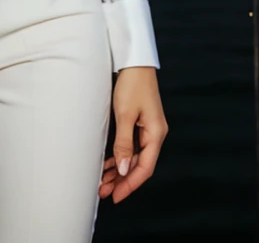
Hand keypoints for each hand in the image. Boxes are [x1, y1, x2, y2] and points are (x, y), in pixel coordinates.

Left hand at [99, 66, 166, 203]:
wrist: (134, 61)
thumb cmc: (132, 84)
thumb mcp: (125, 115)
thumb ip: (124, 143)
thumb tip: (124, 169)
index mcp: (156, 133)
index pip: (145, 167)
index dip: (130, 185)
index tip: (116, 196)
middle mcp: (154, 133)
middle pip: (140, 165)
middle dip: (122, 180)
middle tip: (104, 192)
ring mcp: (147, 128)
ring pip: (134, 157)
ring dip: (119, 170)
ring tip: (102, 182)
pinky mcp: (140, 122)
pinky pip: (131, 146)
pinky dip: (120, 157)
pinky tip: (108, 164)